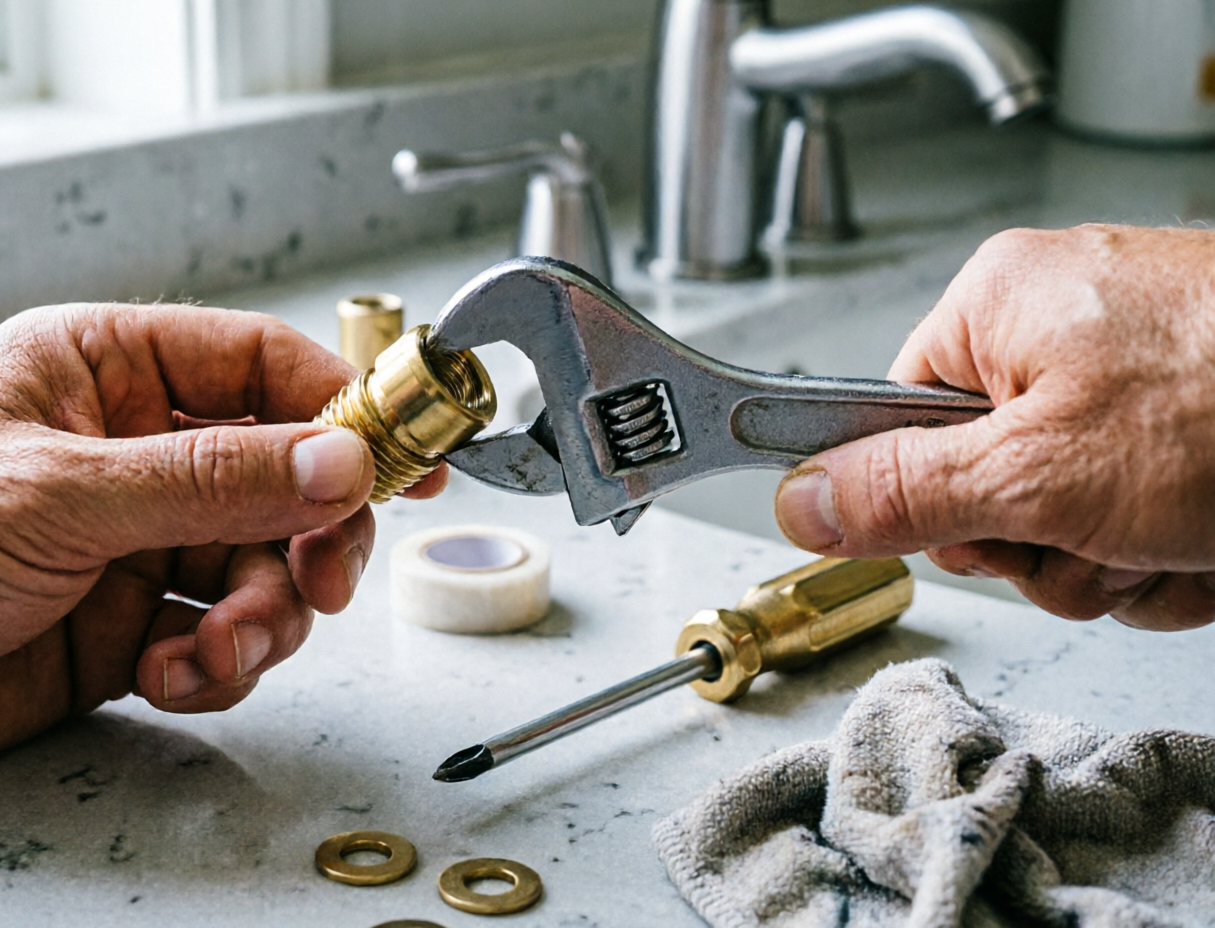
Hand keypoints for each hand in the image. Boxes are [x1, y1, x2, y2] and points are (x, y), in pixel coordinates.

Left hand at [0, 303, 444, 748]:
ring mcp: (138, 540)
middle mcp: (136, 453)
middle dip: (313, 537)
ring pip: (263, 566)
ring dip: (262, 617)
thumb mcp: (63, 492)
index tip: (406, 456)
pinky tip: (171, 675)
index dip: (343, 408)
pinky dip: (217, 664)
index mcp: (108, 373)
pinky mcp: (133, 623)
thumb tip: (343, 460)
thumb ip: (216, 476)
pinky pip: (221, 633)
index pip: (262, 366)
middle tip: (327, 580)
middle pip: (287, 477)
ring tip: (216, 651)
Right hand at [775, 225, 1214, 630]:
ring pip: (1058, 521)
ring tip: (1171, 531)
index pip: (896, 424)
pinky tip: (1204, 533)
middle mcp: (1055, 333)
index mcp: (995, 307)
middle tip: (1098, 533)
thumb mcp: (1039, 471)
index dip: (936, 500)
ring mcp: (1126, 382)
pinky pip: (1125, 518)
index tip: (986, 526)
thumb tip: (801, 504)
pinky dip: (1163, 551)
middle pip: (979, 488)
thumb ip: (905, 492)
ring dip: (1110, 561)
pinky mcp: (1181, 425)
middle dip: (1043, 546)